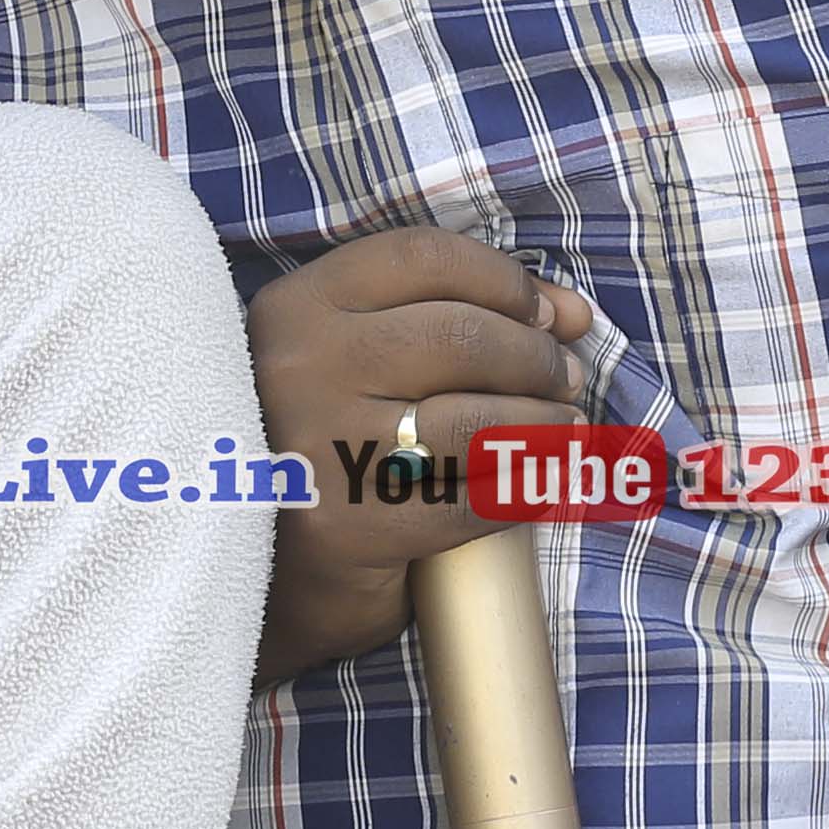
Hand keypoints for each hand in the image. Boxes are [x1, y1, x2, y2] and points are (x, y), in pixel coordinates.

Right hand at [243, 229, 599, 683]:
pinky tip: (538, 483)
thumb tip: (569, 312)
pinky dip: (523, 489)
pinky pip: (470, 500)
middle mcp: (298, 368)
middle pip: (459, 335)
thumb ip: (456, 312)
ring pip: (473, 419)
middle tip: (564, 378)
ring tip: (562, 428)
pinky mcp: (351, 527)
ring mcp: (319, 449)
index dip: (504, 279)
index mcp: (296, 307)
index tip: (543, 313)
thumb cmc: (329, 442)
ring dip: (543, 423)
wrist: (259, 571)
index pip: (422, 257)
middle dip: (535, 356)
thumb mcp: (360, 355)